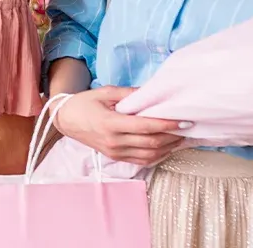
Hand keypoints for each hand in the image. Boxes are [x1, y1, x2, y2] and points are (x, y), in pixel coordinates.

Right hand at [53, 87, 189, 165]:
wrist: (65, 120)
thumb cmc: (84, 103)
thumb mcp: (105, 92)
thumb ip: (129, 94)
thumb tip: (153, 93)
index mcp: (110, 123)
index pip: (145, 127)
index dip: (167, 125)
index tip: (183, 121)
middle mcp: (114, 141)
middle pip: (151, 143)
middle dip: (172, 136)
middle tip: (187, 128)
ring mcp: (115, 152)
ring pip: (149, 155)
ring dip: (168, 148)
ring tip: (180, 138)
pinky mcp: (116, 157)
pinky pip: (142, 160)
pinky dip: (157, 155)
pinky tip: (166, 147)